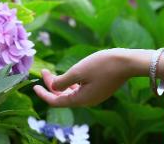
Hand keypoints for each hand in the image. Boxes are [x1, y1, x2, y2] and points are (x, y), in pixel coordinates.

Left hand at [33, 48, 163, 107]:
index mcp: (81, 100)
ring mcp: (96, 96)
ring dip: (62, 84)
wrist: (128, 62)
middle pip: (64, 97)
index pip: (56, 101)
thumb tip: (53, 88)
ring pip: (73, 93)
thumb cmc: (103, 64)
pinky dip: (73, 83)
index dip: (43, 94)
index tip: (34, 85)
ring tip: (55, 72)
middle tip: (44, 71)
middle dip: (52, 86)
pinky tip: (71, 74)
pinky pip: (82, 89)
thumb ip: (62, 81)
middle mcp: (88, 101)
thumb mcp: (78, 71)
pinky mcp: (101, 89)